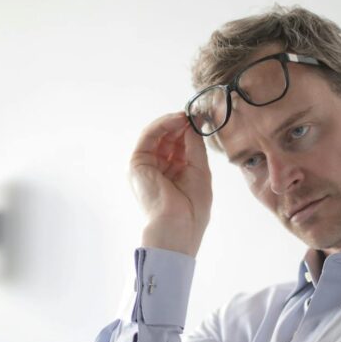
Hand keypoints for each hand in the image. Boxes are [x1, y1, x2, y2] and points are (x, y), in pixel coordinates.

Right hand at [130, 112, 211, 256]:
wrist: (177, 227)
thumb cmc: (191, 208)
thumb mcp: (199, 171)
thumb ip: (195, 146)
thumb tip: (193, 123)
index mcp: (173, 175)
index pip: (180, 147)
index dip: (190, 132)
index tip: (202, 119)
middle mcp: (158, 170)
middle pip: (168, 139)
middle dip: (182, 125)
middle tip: (196, 114)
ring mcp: (147, 166)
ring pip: (158, 135)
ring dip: (172, 122)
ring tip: (187, 116)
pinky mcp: (137, 163)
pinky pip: (148, 136)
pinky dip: (162, 125)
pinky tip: (177, 119)